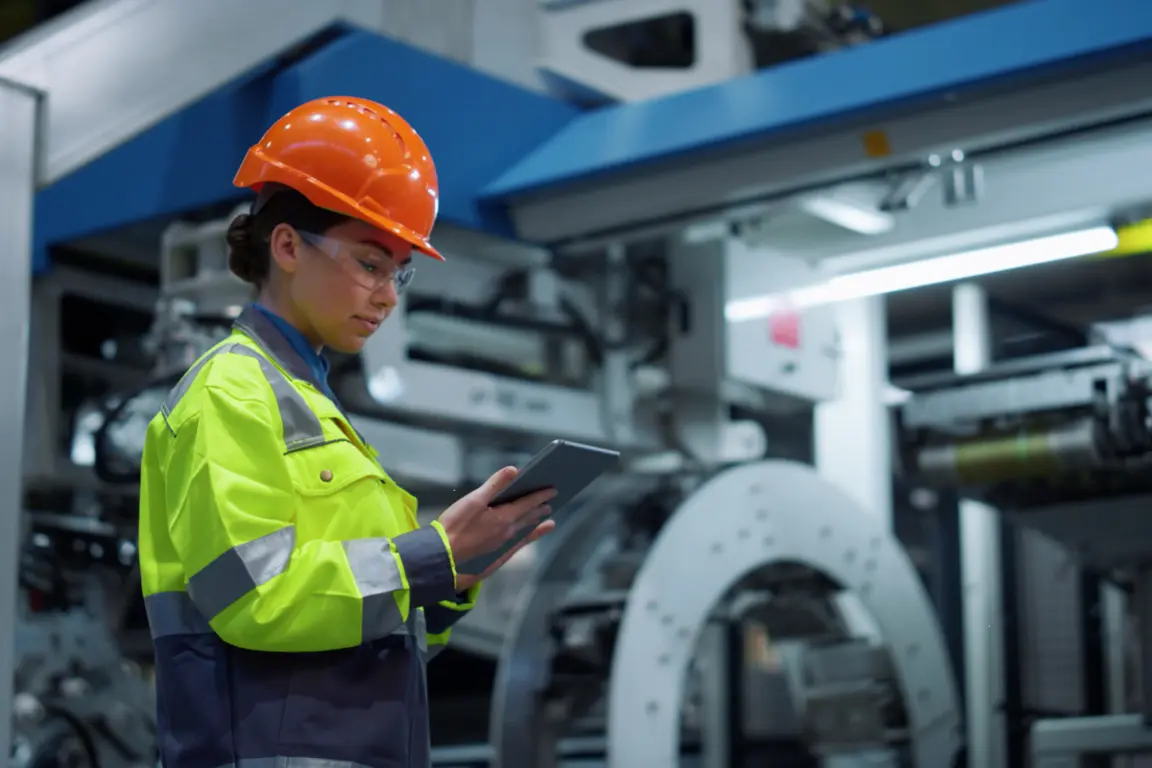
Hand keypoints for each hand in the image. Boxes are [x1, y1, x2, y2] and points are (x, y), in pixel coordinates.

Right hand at [438, 467, 556, 587]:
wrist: (444, 553)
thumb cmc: (455, 524)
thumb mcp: (474, 499)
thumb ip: (495, 484)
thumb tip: (514, 470)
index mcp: (504, 517)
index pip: (528, 503)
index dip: (541, 495)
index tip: (553, 489)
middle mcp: (508, 531)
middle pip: (529, 517)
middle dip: (540, 508)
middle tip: (551, 503)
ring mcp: (502, 543)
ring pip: (524, 529)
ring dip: (535, 522)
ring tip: (546, 519)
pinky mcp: (494, 551)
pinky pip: (517, 542)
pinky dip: (527, 537)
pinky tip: (528, 537)